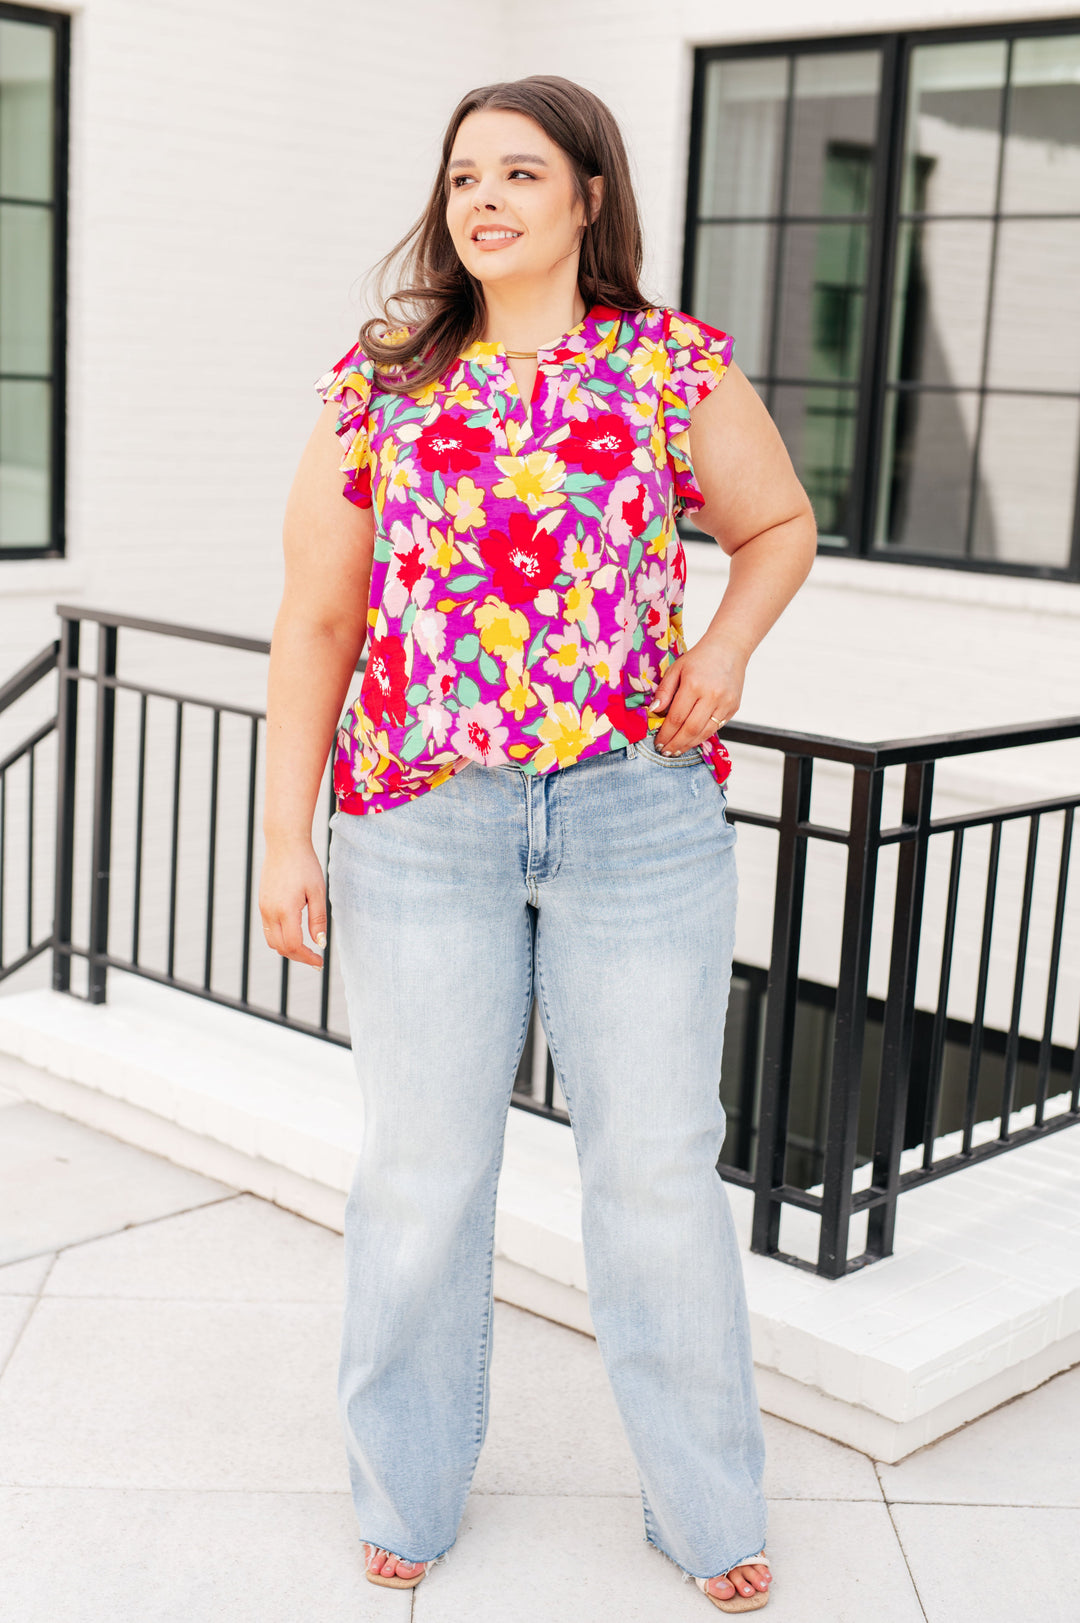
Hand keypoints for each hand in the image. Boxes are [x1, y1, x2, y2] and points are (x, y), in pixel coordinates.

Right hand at [258, 838, 327, 967]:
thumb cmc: (305, 866)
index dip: (307, 958)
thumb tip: (320, 943)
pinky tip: (295, 934)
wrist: (284, 844)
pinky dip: (280, 938)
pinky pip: (268, 929)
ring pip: (272, 941)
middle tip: (315, 959)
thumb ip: (318, 919)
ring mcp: (263, 908)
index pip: (294, 945)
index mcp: (285, 910)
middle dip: (298, 957)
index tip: (320, 962)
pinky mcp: (262, 903)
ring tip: (306, 949)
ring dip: (288, 949)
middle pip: (281, 947)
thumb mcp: (318, 892)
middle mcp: (270, 912)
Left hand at [648, 636, 745, 754]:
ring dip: (689, 744)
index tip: (658, 742)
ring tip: (677, 750)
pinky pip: (716, 727)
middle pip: (691, 729)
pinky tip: (691, 740)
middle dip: (676, 743)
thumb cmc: (699, 658)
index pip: (676, 717)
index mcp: (694, 685)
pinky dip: (702, 736)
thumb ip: (664, 691)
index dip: (666, 733)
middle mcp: (712, 695)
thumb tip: (653, 711)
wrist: (729, 648)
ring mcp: (725, 703)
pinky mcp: (733, 707)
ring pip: (705, 732)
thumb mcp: (676, 669)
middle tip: (665, 751)